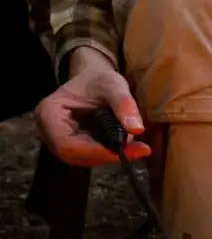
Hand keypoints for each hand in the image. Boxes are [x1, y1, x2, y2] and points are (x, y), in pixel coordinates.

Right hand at [34, 49, 150, 165]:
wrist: (93, 82)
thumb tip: (137, 129)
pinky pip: (87, 156)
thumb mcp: (113, 85)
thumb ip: (124, 104)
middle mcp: (46, 130)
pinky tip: (127, 147)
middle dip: (106, 154)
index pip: (67, 144)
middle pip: (74, 155)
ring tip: (137, 147)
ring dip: (109, 156)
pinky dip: (108, 154)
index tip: (124, 149)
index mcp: (49, 114)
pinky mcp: (69, 145)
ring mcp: (55, 140)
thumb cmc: (99, 80)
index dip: (95, 151)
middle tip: (139, 149)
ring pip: (82, 159)